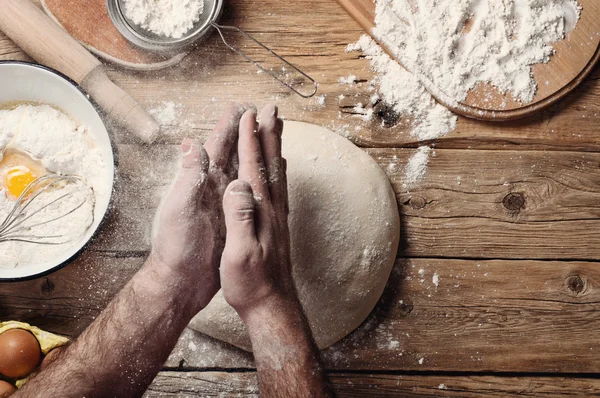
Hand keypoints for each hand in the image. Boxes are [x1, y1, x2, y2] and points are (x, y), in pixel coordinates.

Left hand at [149, 103, 248, 312]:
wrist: (182, 283)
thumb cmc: (177, 248)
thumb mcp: (179, 209)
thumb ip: (188, 178)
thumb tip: (191, 142)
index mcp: (202, 181)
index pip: (218, 144)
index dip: (230, 124)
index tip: (244, 106)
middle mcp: (215, 188)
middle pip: (235, 152)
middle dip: (249, 132)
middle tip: (266, 114)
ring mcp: (225, 203)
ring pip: (245, 170)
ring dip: (257, 153)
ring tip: (272, 139)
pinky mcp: (234, 220)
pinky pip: (251, 195)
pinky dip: (261, 181)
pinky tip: (268, 179)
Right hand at [219, 104, 295, 319]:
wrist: (273, 306)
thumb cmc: (251, 283)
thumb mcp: (239, 252)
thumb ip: (239, 217)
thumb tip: (238, 184)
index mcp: (260, 210)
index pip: (254, 167)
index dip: (251, 140)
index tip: (248, 115)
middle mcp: (273, 209)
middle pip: (271, 163)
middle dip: (269, 134)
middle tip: (272, 109)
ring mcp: (278, 217)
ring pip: (277, 173)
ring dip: (275, 147)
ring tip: (277, 129)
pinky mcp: (278, 226)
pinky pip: (280, 189)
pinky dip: (278, 171)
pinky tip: (279, 169)